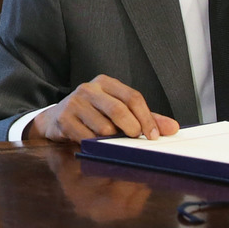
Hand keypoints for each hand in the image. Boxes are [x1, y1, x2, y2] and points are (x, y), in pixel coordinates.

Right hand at [28, 74, 179, 143]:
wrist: (56, 118)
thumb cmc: (93, 114)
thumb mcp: (119, 110)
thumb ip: (145, 117)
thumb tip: (172, 128)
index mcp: (106, 82)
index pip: (132, 97)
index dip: (146, 117)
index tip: (153, 135)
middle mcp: (89, 89)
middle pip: (119, 109)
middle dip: (132, 128)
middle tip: (137, 140)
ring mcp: (75, 103)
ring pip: (103, 126)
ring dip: (112, 139)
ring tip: (112, 141)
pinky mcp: (64, 119)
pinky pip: (86, 137)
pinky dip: (95, 144)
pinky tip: (95, 144)